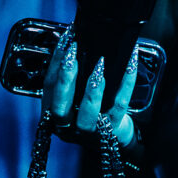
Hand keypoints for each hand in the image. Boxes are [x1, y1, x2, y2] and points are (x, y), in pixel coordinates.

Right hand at [41, 31, 138, 145]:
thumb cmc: (92, 111)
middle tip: (73, 53)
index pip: (48, 87)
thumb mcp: (75, 97)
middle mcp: (68, 126)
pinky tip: (129, 65)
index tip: (65, 40)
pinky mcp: (112, 130)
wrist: (115, 136)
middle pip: (61, 106)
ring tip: (99, 65)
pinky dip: (126, 83)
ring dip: (92, 88)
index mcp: (53, 115)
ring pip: (89, 112)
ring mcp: (90, 131)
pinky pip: (119, 105)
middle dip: (65, 79)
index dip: (55, 63)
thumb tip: (76, 43)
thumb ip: (72, 78)